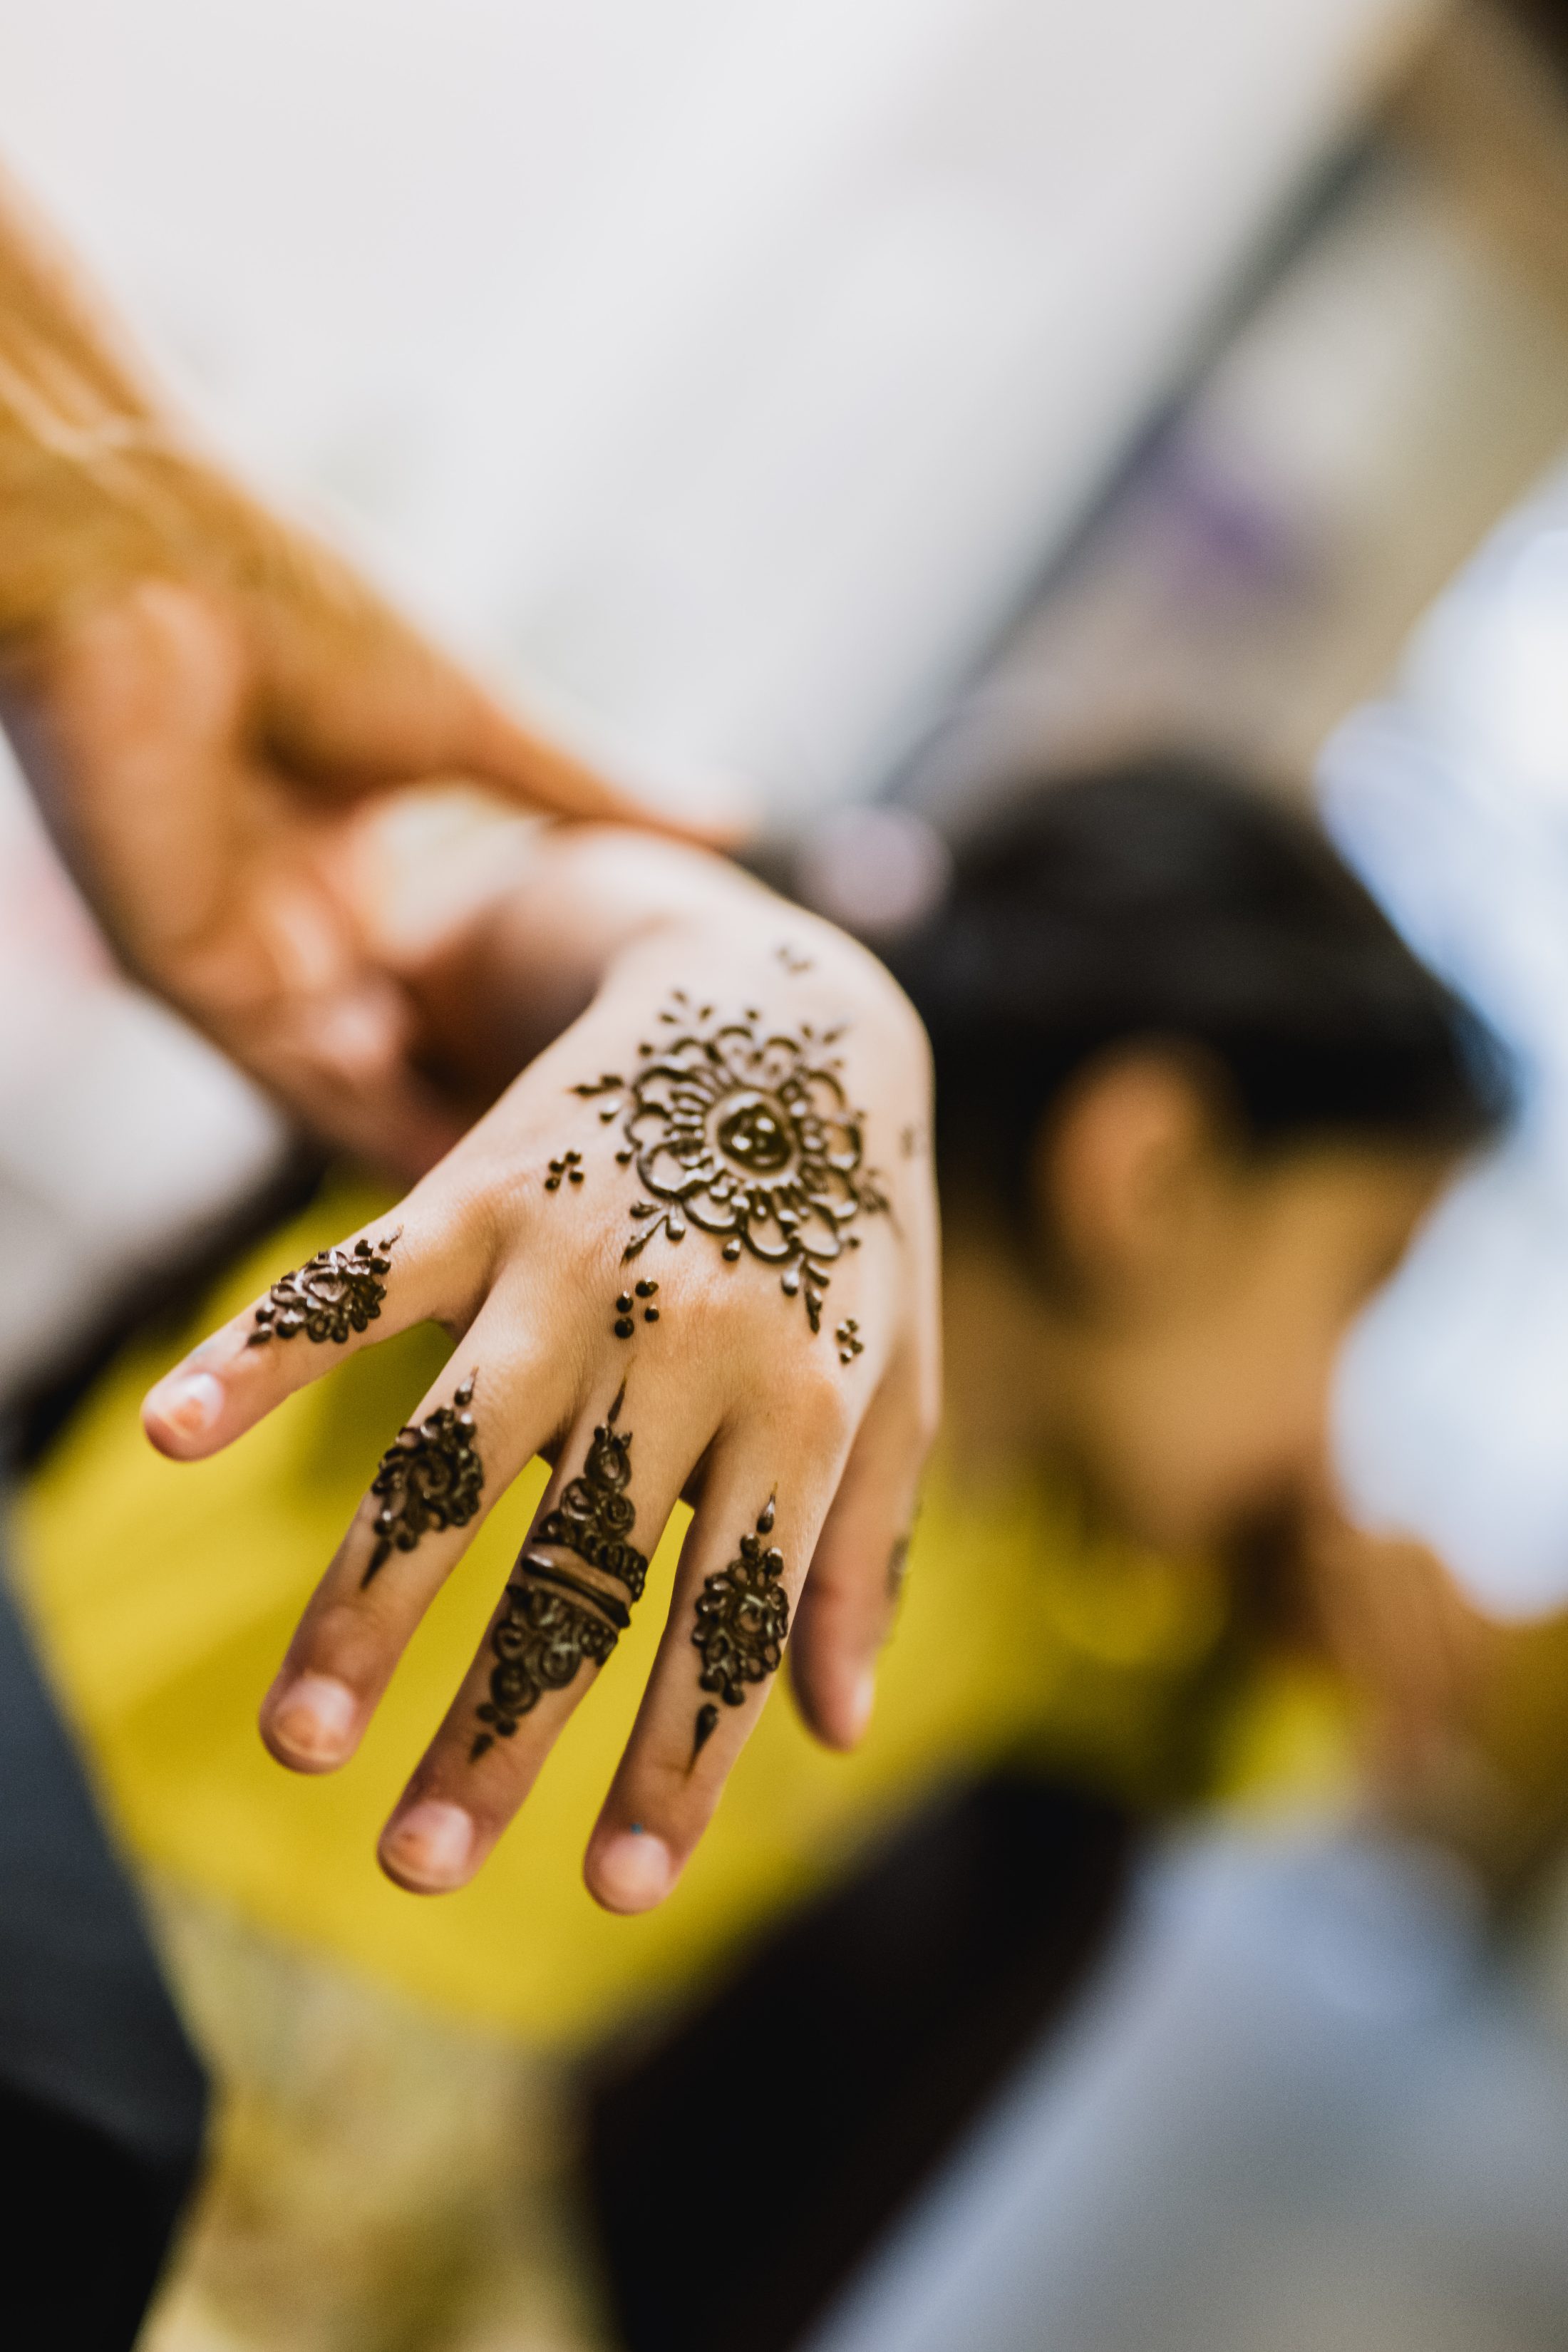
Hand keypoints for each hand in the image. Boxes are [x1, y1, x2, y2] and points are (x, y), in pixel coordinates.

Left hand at [0, 161, 699, 1174]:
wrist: (153, 565)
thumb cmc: (305, 611)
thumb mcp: (488, 722)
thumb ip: (600, 793)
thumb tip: (738, 817)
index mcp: (351, 851)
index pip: (448, 985)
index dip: (528, 1046)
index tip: (628, 1111)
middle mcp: (297, 918)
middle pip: (408, 1054)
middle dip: (494, 1121)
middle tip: (606, 1203)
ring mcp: (246, 954)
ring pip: (357, 1093)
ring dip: (443, 1153)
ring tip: (558, 1228)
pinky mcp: (196, 981)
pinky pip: (292, 1089)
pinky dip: (369, 1136)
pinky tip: (463, 1190)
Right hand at [141, 868, 939, 1911]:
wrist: (792, 1015)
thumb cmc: (850, 1233)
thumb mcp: (899, 1387)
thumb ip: (863, 1552)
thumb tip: (834, 1739)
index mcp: (801, 1408)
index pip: (731, 1618)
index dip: (677, 1758)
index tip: (611, 1892)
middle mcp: (685, 1344)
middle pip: (579, 1567)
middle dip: (499, 1726)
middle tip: (417, 1867)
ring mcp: (570, 1264)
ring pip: (449, 1454)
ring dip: (367, 1601)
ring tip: (297, 1740)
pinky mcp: (479, 1191)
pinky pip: (355, 1280)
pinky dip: (258, 1351)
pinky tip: (167, 1434)